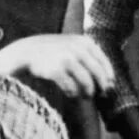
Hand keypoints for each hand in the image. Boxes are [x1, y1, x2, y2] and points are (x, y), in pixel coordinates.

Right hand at [0, 34, 114, 97]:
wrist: (28, 51)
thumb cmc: (55, 51)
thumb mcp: (73, 44)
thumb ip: (89, 55)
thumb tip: (109, 79)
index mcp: (84, 42)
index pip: (103, 61)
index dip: (109, 75)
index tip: (110, 86)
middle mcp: (77, 49)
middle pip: (97, 73)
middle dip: (101, 86)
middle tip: (101, 94)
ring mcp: (66, 59)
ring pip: (86, 82)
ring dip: (88, 92)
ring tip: (86, 96)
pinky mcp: (56, 70)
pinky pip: (71, 87)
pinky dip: (73, 93)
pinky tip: (71, 94)